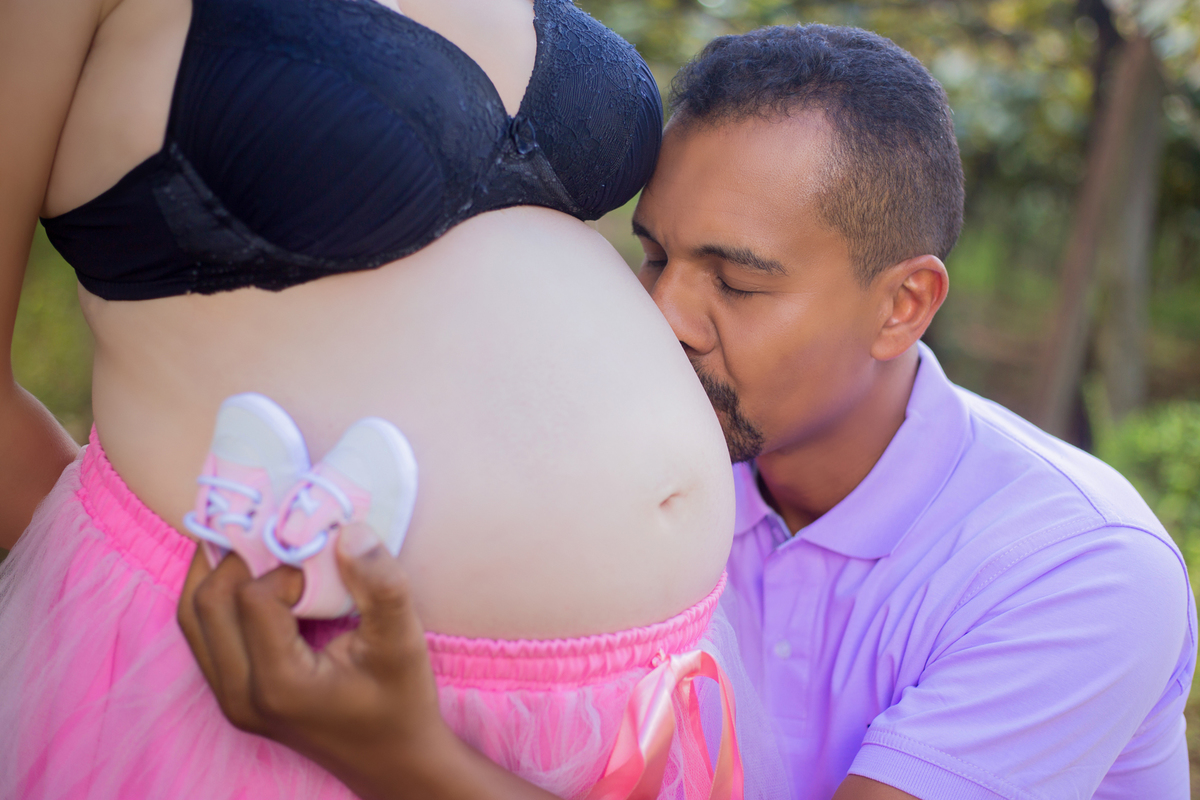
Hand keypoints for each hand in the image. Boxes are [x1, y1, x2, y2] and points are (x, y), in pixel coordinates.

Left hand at [177, 525, 455, 799]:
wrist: (393, 762)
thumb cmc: (401, 703)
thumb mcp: (403, 643)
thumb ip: (380, 584)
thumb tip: (348, 529)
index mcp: (278, 685)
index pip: (255, 597)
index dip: (289, 568)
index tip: (328, 567)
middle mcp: (239, 695)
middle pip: (208, 601)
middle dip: (243, 557)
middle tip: (281, 532)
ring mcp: (229, 698)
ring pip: (193, 616)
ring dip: (219, 571)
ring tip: (255, 539)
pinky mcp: (231, 694)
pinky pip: (202, 632)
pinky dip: (219, 595)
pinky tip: (251, 572)